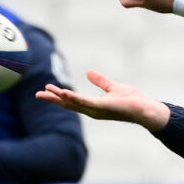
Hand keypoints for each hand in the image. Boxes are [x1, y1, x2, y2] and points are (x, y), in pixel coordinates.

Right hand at [36, 70, 170, 131]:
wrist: (145, 108)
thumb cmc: (132, 100)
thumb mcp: (112, 87)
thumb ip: (100, 81)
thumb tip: (88, 72)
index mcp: (93, 106)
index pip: (72, 101)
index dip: (59, 95)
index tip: (46, 89)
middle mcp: (92, 110)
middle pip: (69, 104)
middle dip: (54, 99)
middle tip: (38, 94)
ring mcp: (97, 110)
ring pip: (75, 103)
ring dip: (61, 97)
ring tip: (48, 91)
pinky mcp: (104, 108)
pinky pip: (86, 103)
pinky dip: (75, 99)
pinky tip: (65, 94)